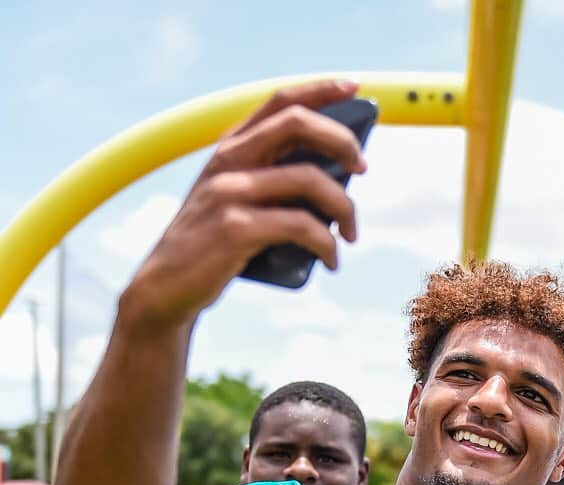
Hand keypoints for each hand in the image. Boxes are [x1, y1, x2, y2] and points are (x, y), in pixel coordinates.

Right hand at [124, 79, 365, 327]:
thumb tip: (339, 180)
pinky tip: (333, 262)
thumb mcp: (237, 201)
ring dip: (345, 208)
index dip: (320, 88)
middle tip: (363, 169)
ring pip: (309, 180)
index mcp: (231, 147)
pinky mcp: (236, 229)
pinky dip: (327, 245)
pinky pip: (302, 227)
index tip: (355, 86)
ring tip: (350, 234)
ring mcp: (230, 192)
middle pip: (297, 124)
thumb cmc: (216, 245)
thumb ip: (274, 183)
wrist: (168, 286)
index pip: (280, 101)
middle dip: (342, 140)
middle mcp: (229, 160)